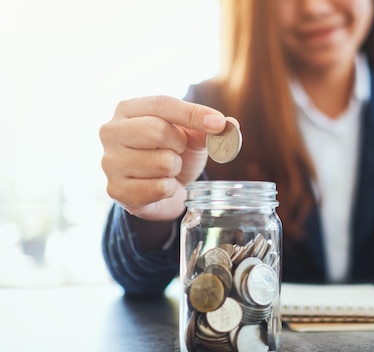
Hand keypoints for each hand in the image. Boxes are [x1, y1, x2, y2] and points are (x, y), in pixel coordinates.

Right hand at [100, 96, 225, 220]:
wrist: (162, 190)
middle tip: (179, 150)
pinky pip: (158, 188)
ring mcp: (110, 162)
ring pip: (161, 162)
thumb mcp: (192, 135)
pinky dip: (169, 189)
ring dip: (175, 168)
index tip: (218, 124)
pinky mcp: (116, 190)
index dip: (193, 114)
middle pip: (157, 130)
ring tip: (168, 169)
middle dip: (179, 144)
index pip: (162, 104)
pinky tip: (161, 186)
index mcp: (128, 109)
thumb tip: (229, 125)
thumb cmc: (174, 153)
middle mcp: (111, 132)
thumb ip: (208, 127)